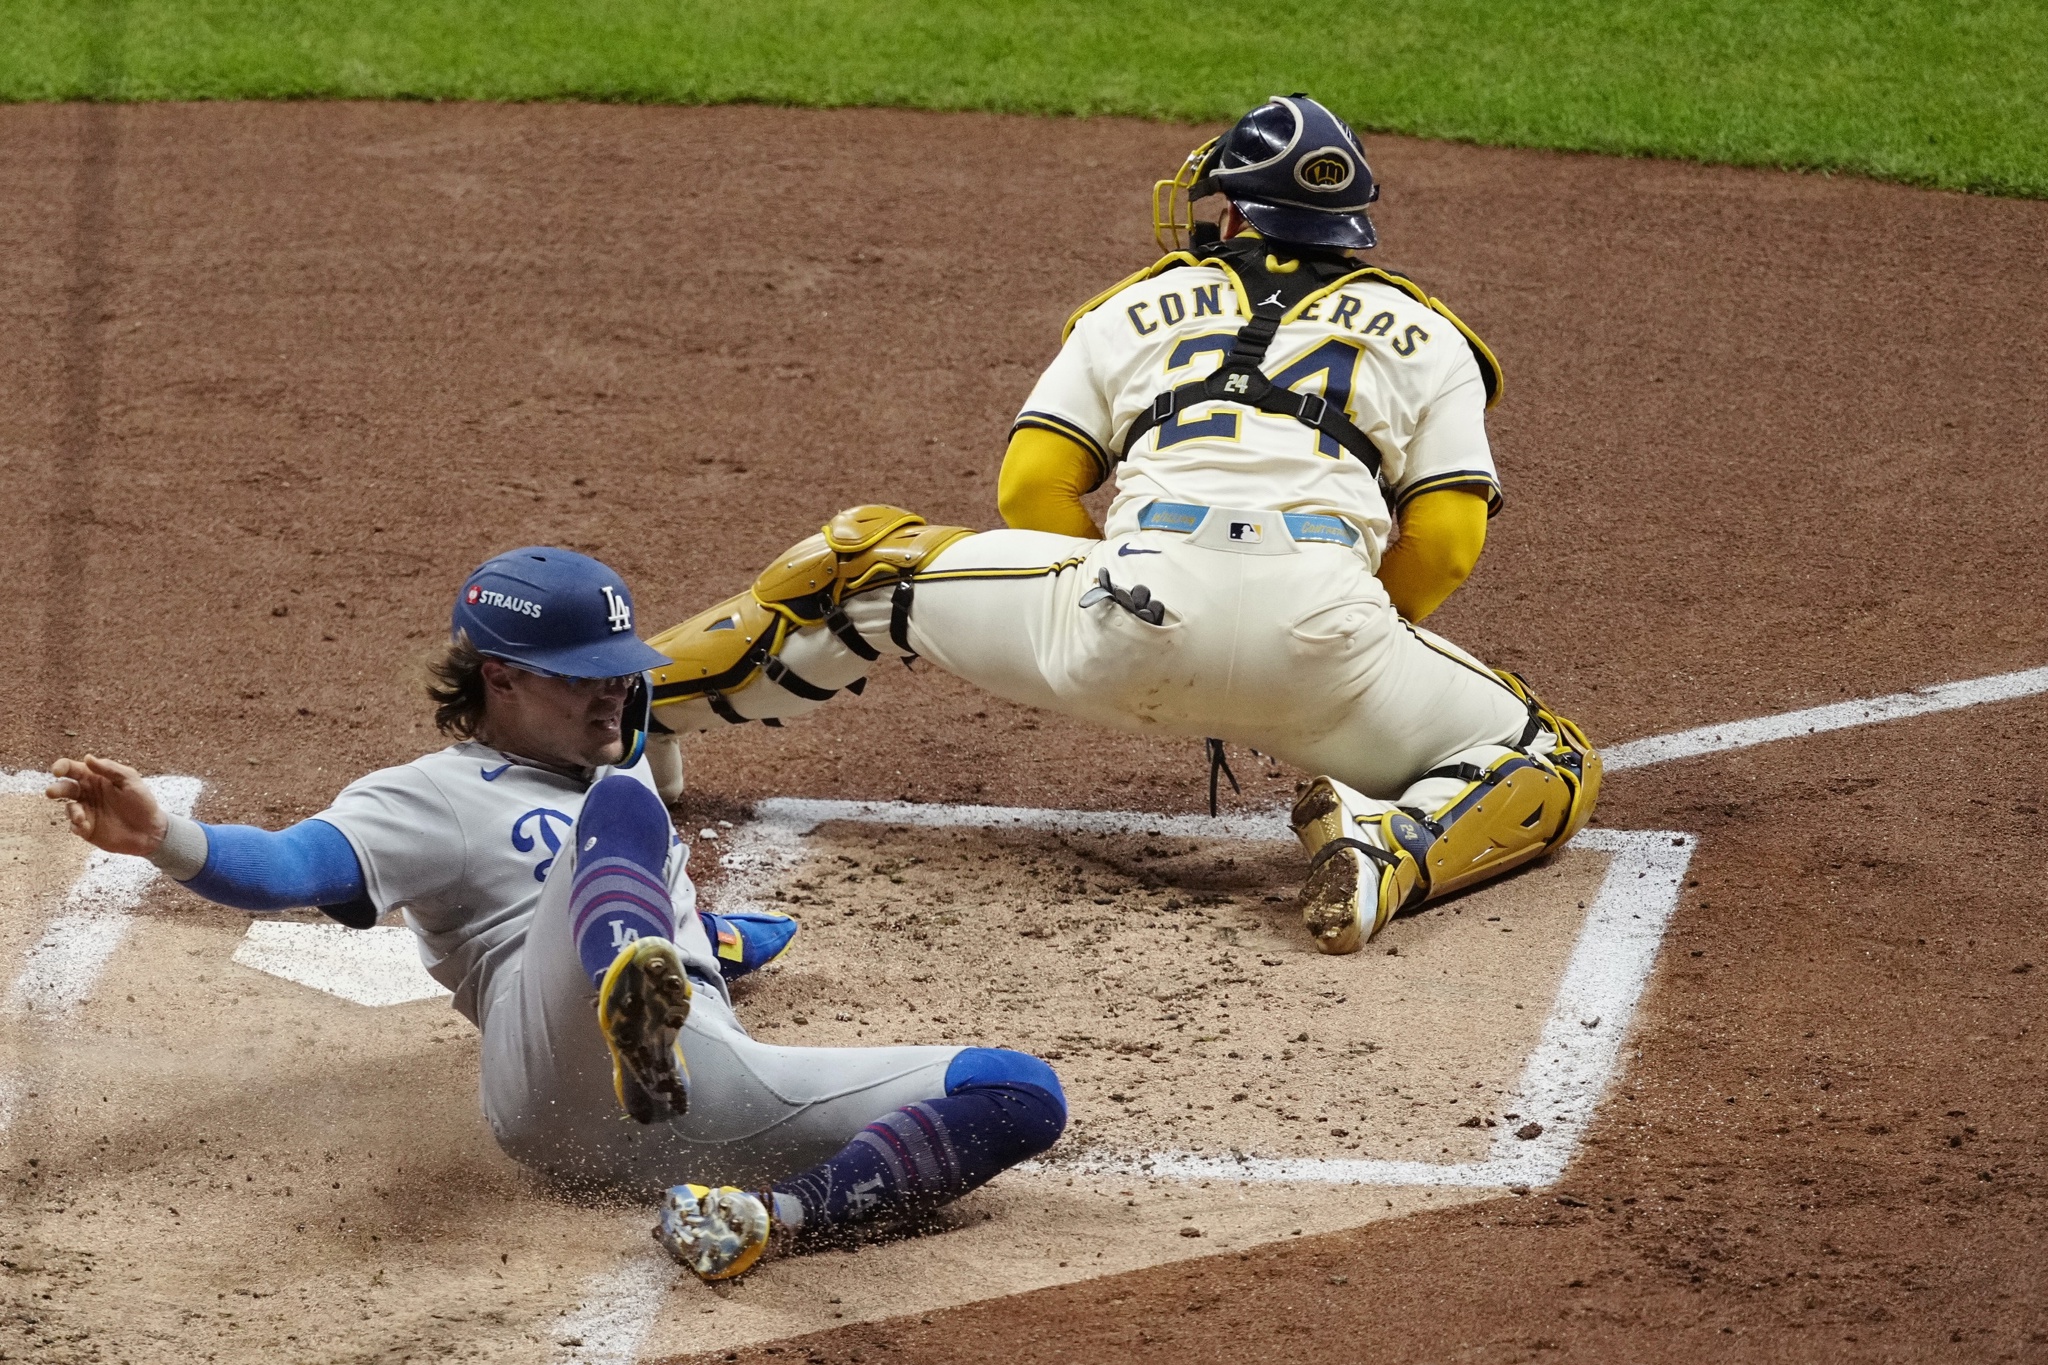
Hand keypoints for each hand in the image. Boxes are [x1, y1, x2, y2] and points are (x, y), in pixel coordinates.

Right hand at [46, 755, 168, 856]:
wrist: (150, 831)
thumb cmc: (142, 802)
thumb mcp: (130, 780)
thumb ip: (110, 769)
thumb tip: (87, 758)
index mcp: (96, 778)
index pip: (73, 769)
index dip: (62, 767)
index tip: (57, 771)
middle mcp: (88, 793)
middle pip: (64, 788)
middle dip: (56, 789)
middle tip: (51, 792)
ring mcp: (86, 811)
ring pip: (68, 808)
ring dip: (71, 811)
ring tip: (80, 817)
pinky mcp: (87, 828)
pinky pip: (74, 826)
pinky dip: (76, 825)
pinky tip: (86, 826)